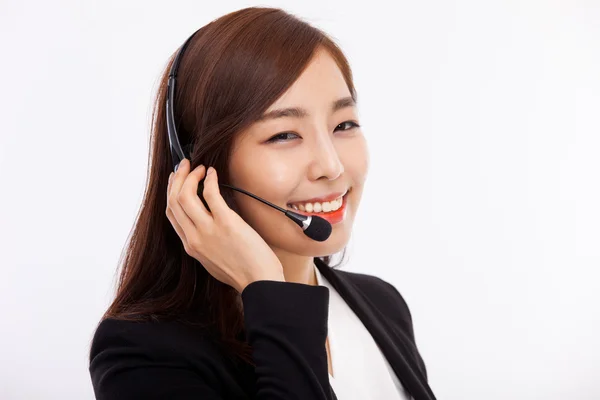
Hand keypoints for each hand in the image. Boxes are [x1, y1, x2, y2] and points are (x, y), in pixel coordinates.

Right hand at [166, 159, 285, 292]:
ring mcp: (208, 230)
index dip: (171, 192)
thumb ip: (205, 243)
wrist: (259, 282)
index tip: (175, 181)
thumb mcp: (212, 260)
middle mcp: (194, 237)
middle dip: (177, 179)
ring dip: (190, 176)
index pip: (171, 214)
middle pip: (174, 201)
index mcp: (191, 246)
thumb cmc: (243, 272)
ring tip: (199, 168)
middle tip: (184, 166)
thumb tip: (206, 224)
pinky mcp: (226, 223)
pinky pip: (211, 194)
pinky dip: (210, 180)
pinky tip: (213, 173)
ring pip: (185, 195)